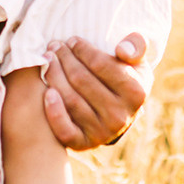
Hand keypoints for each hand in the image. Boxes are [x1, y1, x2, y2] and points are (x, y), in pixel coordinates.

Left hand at [40, 34, 147, 149]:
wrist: (118, 114)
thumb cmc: (124, 79)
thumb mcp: (137, 62)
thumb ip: (137, 46)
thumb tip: (122, 49)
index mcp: (136, 93)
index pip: (101, 65)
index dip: (82, 49)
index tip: (72, 40)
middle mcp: (120, 116)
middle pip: (82, 80)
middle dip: (64, 59)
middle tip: (54, 46)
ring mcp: (102, 132)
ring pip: (71, 100)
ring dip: (54, 76)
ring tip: (47, 60)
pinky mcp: (83, 143)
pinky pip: (65, 130)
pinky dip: (54, 112)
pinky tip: (47, 92)